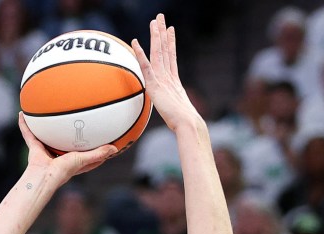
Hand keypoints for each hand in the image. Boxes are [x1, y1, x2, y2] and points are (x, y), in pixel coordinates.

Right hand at [19, 113, 116, 179]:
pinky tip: (22, 114)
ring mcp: (44, 151)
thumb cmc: (63, 172)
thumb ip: (98, 154)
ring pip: (44, 136)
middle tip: (72, 120)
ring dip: (43, 127)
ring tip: (45, 114)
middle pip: (62, 142)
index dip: (88, 147)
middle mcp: (57, 156)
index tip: (97, 138)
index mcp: (70, 160)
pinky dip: (24, 125)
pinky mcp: (33, 148)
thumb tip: (114, 149)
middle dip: (66, 134)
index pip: (81, 153)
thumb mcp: (84, 160)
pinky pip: (28, 133)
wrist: (44, 176)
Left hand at [130, 14, 201, 131]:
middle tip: (161, 18)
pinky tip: (135, 42)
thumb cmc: (185, 125)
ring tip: (155, 20)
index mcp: (174, 82)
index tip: (170, 30)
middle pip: (166, 50)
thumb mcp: (176, 114)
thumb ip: (172, 109)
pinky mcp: (156, 85)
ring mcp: (163, 79)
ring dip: (155, 35)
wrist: (188, 124)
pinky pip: (146, 66)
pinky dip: (140, 54)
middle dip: (163, 33)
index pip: (171, 58)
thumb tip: (173, 115)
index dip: (170, 43)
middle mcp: (170, 76)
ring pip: (158, 52)